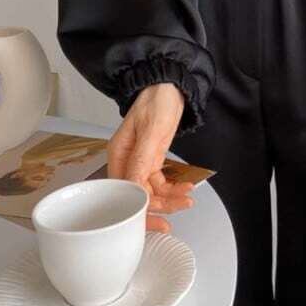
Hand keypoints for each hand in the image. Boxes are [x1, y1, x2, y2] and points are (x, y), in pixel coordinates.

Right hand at [107, 83, 194, 232]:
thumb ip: (142, 158)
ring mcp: (140, 161)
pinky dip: (172, 186)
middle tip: (172, 220)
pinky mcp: (152, 159)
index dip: (139, 211)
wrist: (169, 84)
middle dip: (155, 209)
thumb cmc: (156, 100)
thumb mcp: (151, 129)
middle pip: (137, 196)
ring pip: (151, 191)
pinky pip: (160, 181)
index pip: (125, 192)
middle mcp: (126, 161)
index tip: (156, 221)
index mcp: (118, 155)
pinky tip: (185, 186)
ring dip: (168, 198)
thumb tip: (134, 186)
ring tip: (187, 200)